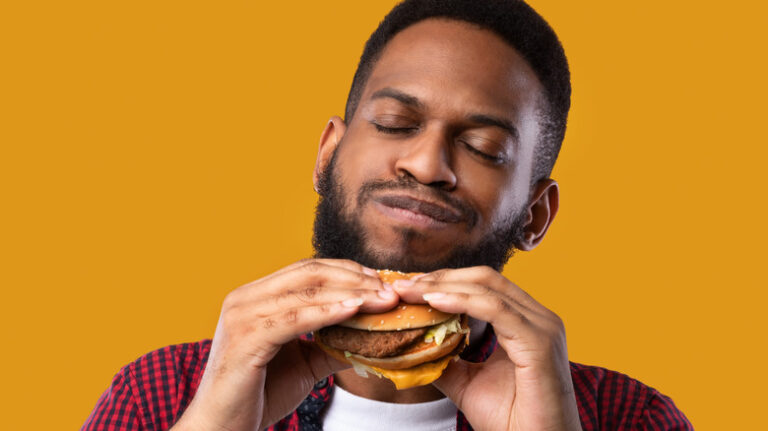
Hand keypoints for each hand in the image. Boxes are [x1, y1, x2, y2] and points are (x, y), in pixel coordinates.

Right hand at [172, 259, 399, 430]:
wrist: (222, 429)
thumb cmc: (258, 395)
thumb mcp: (303, 364)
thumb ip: (332, 345)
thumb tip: (373, 338)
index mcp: (255, 296)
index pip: (307, 270)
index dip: (347, 270)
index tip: (381, 280)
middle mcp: (245, 298)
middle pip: (309, 273)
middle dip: (355, 278)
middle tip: (390, 289)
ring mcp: (243, 315)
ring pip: (306, 292)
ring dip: (350, 293)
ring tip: (382, 299)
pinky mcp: (246, 338)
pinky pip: (294, 319)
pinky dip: (328, 313)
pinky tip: (355, 310)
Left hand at [393, 266, 581, 430]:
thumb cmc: (511, 421)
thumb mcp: (467, 384)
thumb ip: (445, 360)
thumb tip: (411, 346)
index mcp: (526, 322)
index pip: (484, 285)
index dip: (446, 280)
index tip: (409, 286)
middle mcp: (539, 318)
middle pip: (485, 278)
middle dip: (441, 277)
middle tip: (403, 283)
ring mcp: (542, 327)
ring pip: (488, 288)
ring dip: (444, 286)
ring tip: (411, 290)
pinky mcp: (539, 341)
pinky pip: (496, 309)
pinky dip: (461, 300)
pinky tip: (433, 301)